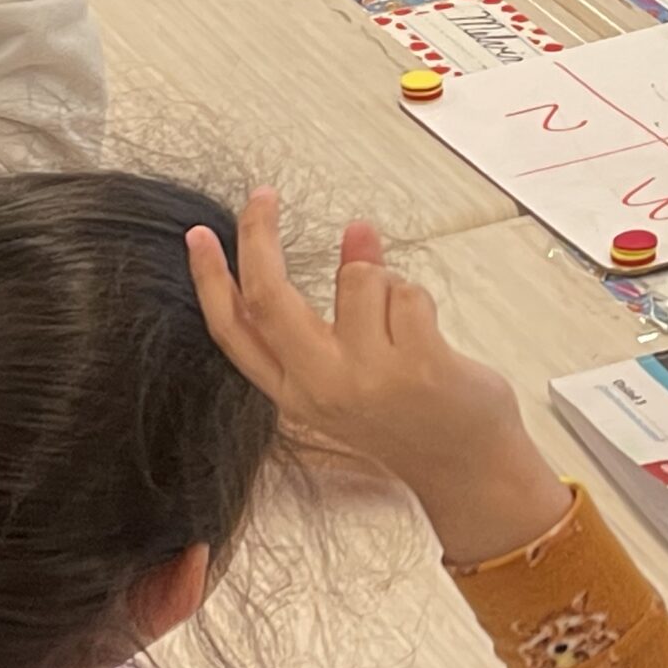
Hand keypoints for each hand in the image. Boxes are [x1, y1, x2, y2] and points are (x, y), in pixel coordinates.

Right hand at [187, 189, 571, 565]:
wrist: (469, 471)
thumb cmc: (413, 419)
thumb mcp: (358, 370)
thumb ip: (345, 311)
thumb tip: (354, 232)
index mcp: (295, 394)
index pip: (235, 331)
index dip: (210, 279)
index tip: (198, 235)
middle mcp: (321, 388)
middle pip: (270, 296)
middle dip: (259, 237)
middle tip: (262, 196)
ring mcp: (367, 378)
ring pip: (359, 279)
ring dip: (387, 283)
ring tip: (406, 329)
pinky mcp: (415, 366)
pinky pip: (407, 293)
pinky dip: (420, 302)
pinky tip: (431, 342)